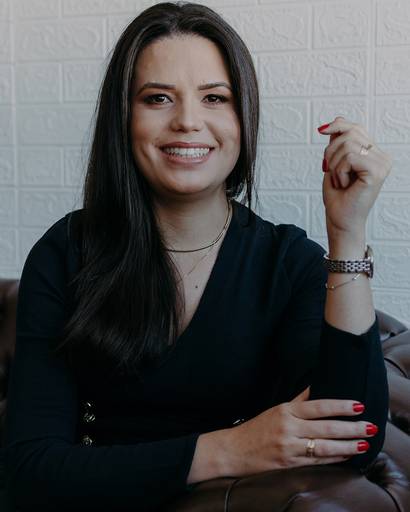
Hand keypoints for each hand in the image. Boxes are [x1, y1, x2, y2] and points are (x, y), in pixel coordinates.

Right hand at [222, 386, 376, 477]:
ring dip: (347, 445)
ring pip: (324, 447)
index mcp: (286, 411)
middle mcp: (288, 428)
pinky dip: (333, 458)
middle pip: (325, 428)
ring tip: (363, 443)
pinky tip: (346, 455)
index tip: (357, 406)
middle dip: (350, 427)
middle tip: (370, 426)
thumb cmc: (257, 428)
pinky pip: (316, 461)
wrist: (234, 449)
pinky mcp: (289, 464)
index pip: (318, 407)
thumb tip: (316, 387)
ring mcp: (289, 447)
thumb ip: (298, 401)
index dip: (339, 406)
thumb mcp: (276, 409)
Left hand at [318, 117, 391, 235]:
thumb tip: (336, 121)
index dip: (337, 126)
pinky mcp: (377, 172)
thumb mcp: (334, 163)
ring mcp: (382, 164)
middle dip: (331, 151)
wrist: (340, 220)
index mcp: (375, 154)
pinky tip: (344, 184)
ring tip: (339, 181)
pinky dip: (339, 171)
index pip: (356, 128)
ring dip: (334, 165)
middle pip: (350, 133)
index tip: (320, 130)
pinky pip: (349, 158)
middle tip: (330, 171)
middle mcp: (382, 157)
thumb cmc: (338, 196)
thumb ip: (338, 143)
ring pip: (348, 145)